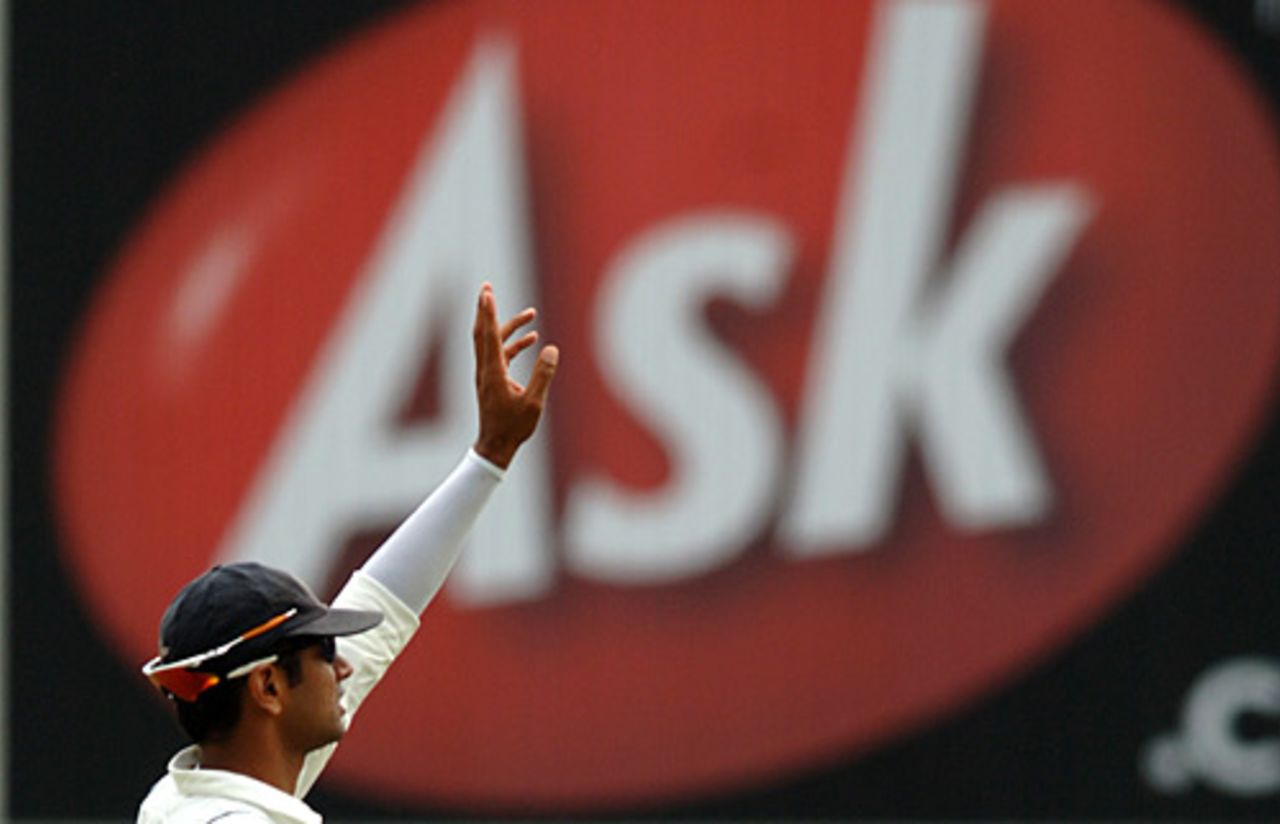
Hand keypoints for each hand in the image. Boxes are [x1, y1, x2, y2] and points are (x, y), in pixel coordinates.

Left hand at [472, 282, 558, 467]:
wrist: (495, 446)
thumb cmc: (513, 427)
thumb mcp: (534, 402)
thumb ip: (543, 375)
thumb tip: (552, 349)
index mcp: (493, 373)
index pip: (490, 336)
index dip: (490, 313)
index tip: (487, 293)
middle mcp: (485, 370)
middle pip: (483, 332)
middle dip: (486, 310)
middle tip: (487, 288)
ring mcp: (487, 374)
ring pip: (493, 342)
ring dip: (509, 327)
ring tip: (531, 314)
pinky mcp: (492, 380)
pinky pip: (501, 354)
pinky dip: (514, 344)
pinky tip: (532, 341)